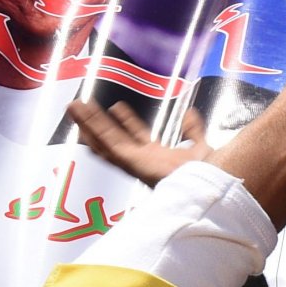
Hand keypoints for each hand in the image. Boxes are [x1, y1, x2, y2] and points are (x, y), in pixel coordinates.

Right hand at [66, 100, 208, 184]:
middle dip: (97, 121)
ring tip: (72, 107)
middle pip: (114, 138)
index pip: (136, 136)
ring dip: (89, 125)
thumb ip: (193, 131)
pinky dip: (96, 136)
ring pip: (106, 142)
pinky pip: (110, 150)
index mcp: (157, 158)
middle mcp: (143, 162)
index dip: (126, 121)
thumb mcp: (200, 147)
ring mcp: (137, 165)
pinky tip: (82, 126)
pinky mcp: (134, 166)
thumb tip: (190, 114)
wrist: (213, 181)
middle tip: (80, 105)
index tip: (116, 108)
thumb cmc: (209, 174)